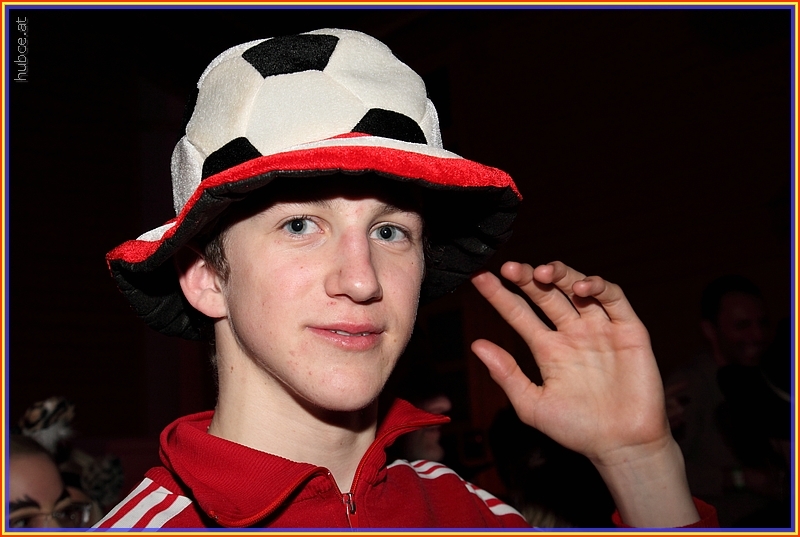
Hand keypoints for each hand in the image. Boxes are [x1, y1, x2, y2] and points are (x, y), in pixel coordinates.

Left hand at [471, 261, 699, 526]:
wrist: (622, 447)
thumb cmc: (575, 429)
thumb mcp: (532, 404)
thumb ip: (507, 373)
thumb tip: (476, 344)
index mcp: (547, 349)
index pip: (519, 313)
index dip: (500, 296)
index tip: (479, 279)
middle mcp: (571, 333)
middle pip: (546, 294)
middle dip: (527, 278)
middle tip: (509, 268)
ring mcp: (599, 330)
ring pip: (577, 288)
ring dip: (560, 274)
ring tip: (541, 272)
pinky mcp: (629, 331)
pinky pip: (614, 299)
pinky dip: (599, 286)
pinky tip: (581, 287)